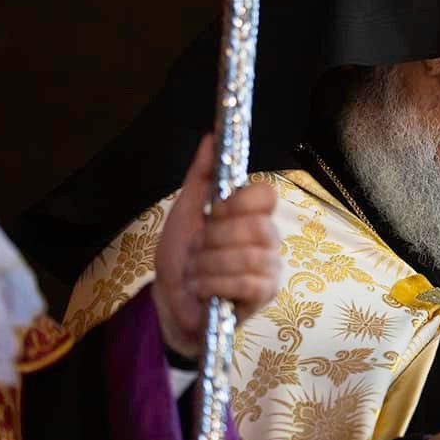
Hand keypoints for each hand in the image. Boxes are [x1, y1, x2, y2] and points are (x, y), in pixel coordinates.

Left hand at [153, 134, 280, 357]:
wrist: (170, 302)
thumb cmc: (181, 257)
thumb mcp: (184, 213)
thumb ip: (200, 176)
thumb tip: (211, 137)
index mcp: (250, 215)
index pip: (266, 195)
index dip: (239, 203)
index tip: (215, 212)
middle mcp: (267, 238)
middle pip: (257, 227)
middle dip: (215, 241)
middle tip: (199, 251)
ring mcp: (270, 266)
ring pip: (249, 256)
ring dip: (210, 266)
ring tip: (197, 274)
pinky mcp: (265, 294)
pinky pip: (248, 282)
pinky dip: (216, 285)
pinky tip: (204, 290)